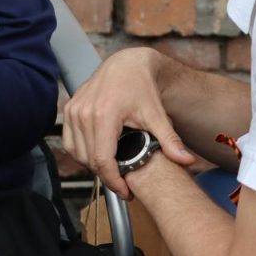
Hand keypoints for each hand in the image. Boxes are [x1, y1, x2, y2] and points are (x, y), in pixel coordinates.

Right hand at [62, 47, 194, 198]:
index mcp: (104, 115)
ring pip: (77, 153)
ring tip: (111, 167)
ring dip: (92, 165)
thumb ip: (170, 140)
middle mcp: (84, 112)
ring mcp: (74, 110)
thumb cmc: (141, 86)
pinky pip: (69, 141)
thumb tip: (186, 160)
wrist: (127, 63)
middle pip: (89, 160)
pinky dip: (80, 152)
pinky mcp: (69, 109)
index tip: (126, 191)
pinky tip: (96, 152)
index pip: (102, 160)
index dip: (113, 181)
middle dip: (106, 175)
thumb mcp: (156, 114)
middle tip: (123, 180)